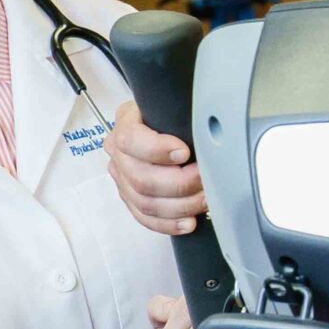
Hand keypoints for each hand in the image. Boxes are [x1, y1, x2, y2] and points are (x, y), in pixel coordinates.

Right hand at [105, 101, 204, 235]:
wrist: (161, 124)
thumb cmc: (169, 115)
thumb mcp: (174, 105)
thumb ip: (183, 113)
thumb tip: (209, 128)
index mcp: (126, 122)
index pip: (130, 140)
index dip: (158, 149)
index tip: (185, 152)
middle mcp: (119, 151)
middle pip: (141, 178)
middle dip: (180, 184)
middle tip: (204, 181)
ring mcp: (122, 177)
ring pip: (145, 202)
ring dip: (180, 206)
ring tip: (204, 199)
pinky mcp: (130, 197)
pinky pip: (145, 217)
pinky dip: (168, 223)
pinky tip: (188, 222)